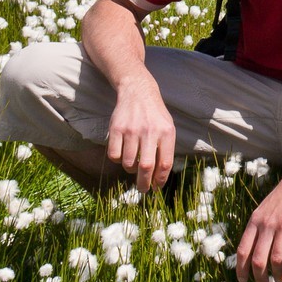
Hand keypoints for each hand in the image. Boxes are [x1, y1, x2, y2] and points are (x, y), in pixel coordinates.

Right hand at [105, 73, 175, 192]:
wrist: (138, 92)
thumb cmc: (155, 116)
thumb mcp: (168, 128)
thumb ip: (166, 150)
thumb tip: (160, 177)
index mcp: (167, 133)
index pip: (166, 163)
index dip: (161, 179)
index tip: (157, 187)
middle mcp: (150, 132)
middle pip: (146, 166)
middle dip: (144, 183)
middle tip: (143, 190)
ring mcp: (132, 130)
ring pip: (128, 163)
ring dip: (130, 170)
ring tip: (133, 164)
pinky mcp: (116, 129)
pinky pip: (114, 155)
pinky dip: (118, 160)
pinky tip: (123, 153)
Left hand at [234, 163, 281, 281]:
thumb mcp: (266, 208)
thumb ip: (260, 227)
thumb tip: (256, 251)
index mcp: (255, 220)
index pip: (243, 250)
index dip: (241, 269)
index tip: (243, 281)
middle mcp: (267, 224)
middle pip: (258, 259)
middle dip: (260, 278)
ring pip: (276, 258)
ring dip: (278, 274)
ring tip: (280, 280)